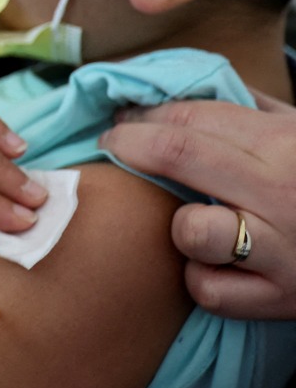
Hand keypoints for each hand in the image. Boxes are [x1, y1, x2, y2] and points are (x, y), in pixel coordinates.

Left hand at [101, 92, 295, 318]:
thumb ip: (251, 111)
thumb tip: (182, 87)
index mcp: (287, 145)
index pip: (192, 118)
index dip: (143, 114)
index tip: (120, 114)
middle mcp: (282, 194)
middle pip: (177, 155)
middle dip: (128, 144)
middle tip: (110, 142)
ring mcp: (280, 250)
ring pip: (190, 231)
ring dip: (176, 226)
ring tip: (189, 222)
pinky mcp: (277, 299)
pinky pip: (207, 291)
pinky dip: (201, 279)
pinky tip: (215, 268)